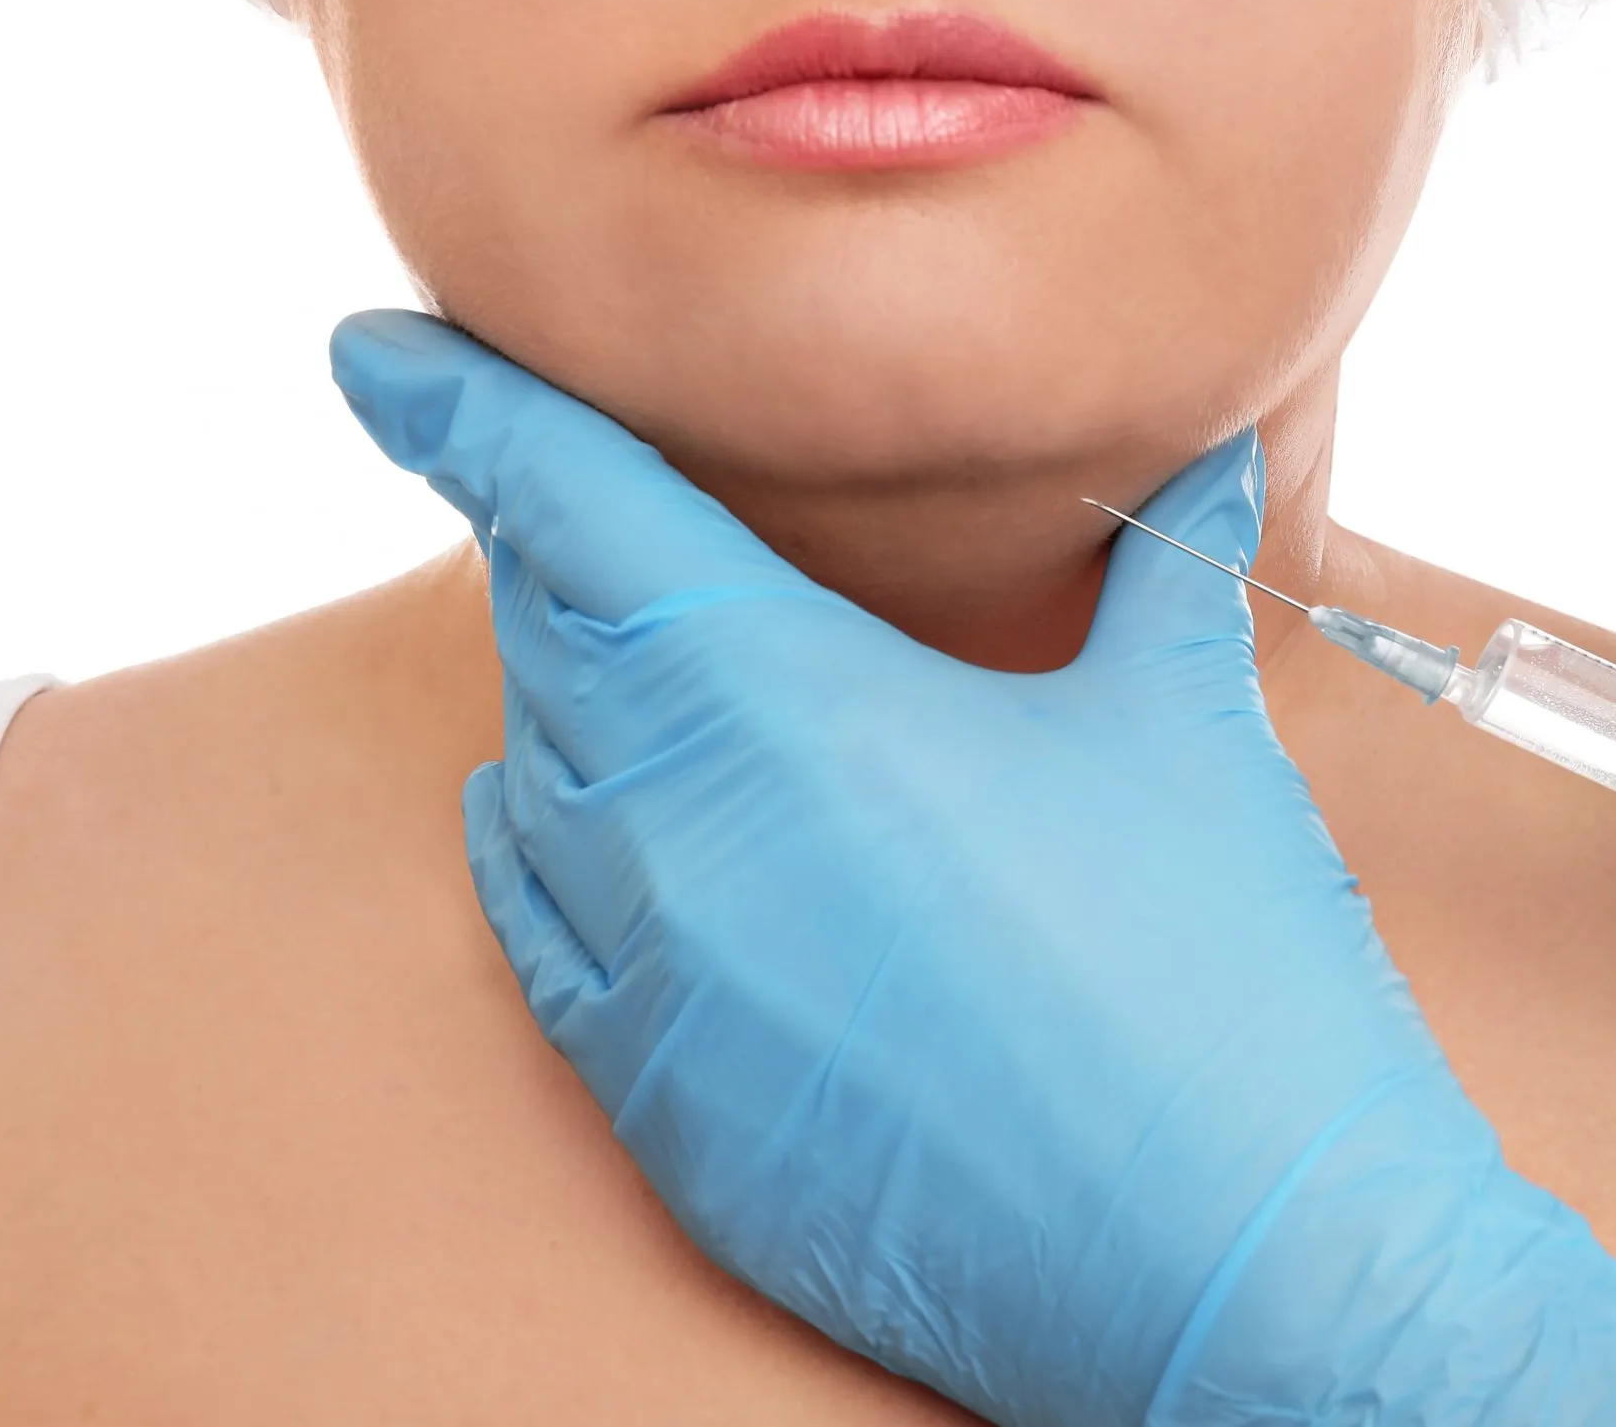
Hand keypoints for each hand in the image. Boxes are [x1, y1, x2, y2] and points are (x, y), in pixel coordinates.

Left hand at [334, 310, 1615, 1426]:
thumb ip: (1173, 564)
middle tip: (605, 491)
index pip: (573, 510)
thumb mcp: (1191, 730)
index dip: (466, 414)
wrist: (1235, 1262)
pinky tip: (586, 818)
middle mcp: (679, 838)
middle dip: (568, 550)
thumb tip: (1212, 449)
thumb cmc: (1220, 977)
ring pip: (541, 781)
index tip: (380, 353)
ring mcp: (657, 990)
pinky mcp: (665, 1113)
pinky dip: (550, 849)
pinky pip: (545, 937)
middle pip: (549, 637)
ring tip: (649, 650)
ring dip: (574, 698)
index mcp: (791, 706)